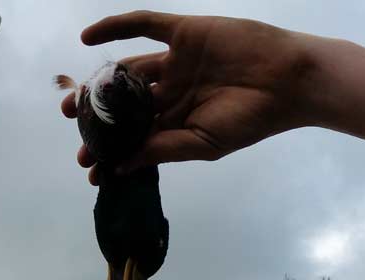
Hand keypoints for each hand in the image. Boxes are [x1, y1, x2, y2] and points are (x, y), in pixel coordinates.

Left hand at [61, 11, 330, 183]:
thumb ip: (162, 150)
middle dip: (99, 118)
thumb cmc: (252, 118)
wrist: (289, 82)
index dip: (112, 149)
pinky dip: (115, 29)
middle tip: (76, 128)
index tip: (89, 167)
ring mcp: (177, 61)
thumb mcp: (203, 143)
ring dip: (100, 82)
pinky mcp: (184, 33)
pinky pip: (144, 26)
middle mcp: (173, 91)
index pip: (136, 135)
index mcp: (178, 120)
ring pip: (128, 69)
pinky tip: (89, 38)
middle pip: (126, 104)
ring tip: (74, 99)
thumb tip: (120, 166)